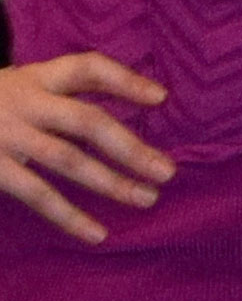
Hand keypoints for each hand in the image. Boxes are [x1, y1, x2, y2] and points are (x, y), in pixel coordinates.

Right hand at [0, 52, 175, 244]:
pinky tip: (97, 232)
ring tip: (147, 198)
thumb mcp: (22, 84)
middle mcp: (24, 103)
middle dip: (130, 146)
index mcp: (35, 78)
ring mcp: (7, 137)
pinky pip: (36, 194)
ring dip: (110, 182)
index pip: (86, 68)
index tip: (161, 98)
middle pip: (86, 120)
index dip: (124, 80)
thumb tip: (147, 98)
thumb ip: (67, 89)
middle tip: (168, 171)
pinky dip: (69, 216)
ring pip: (67, 160)